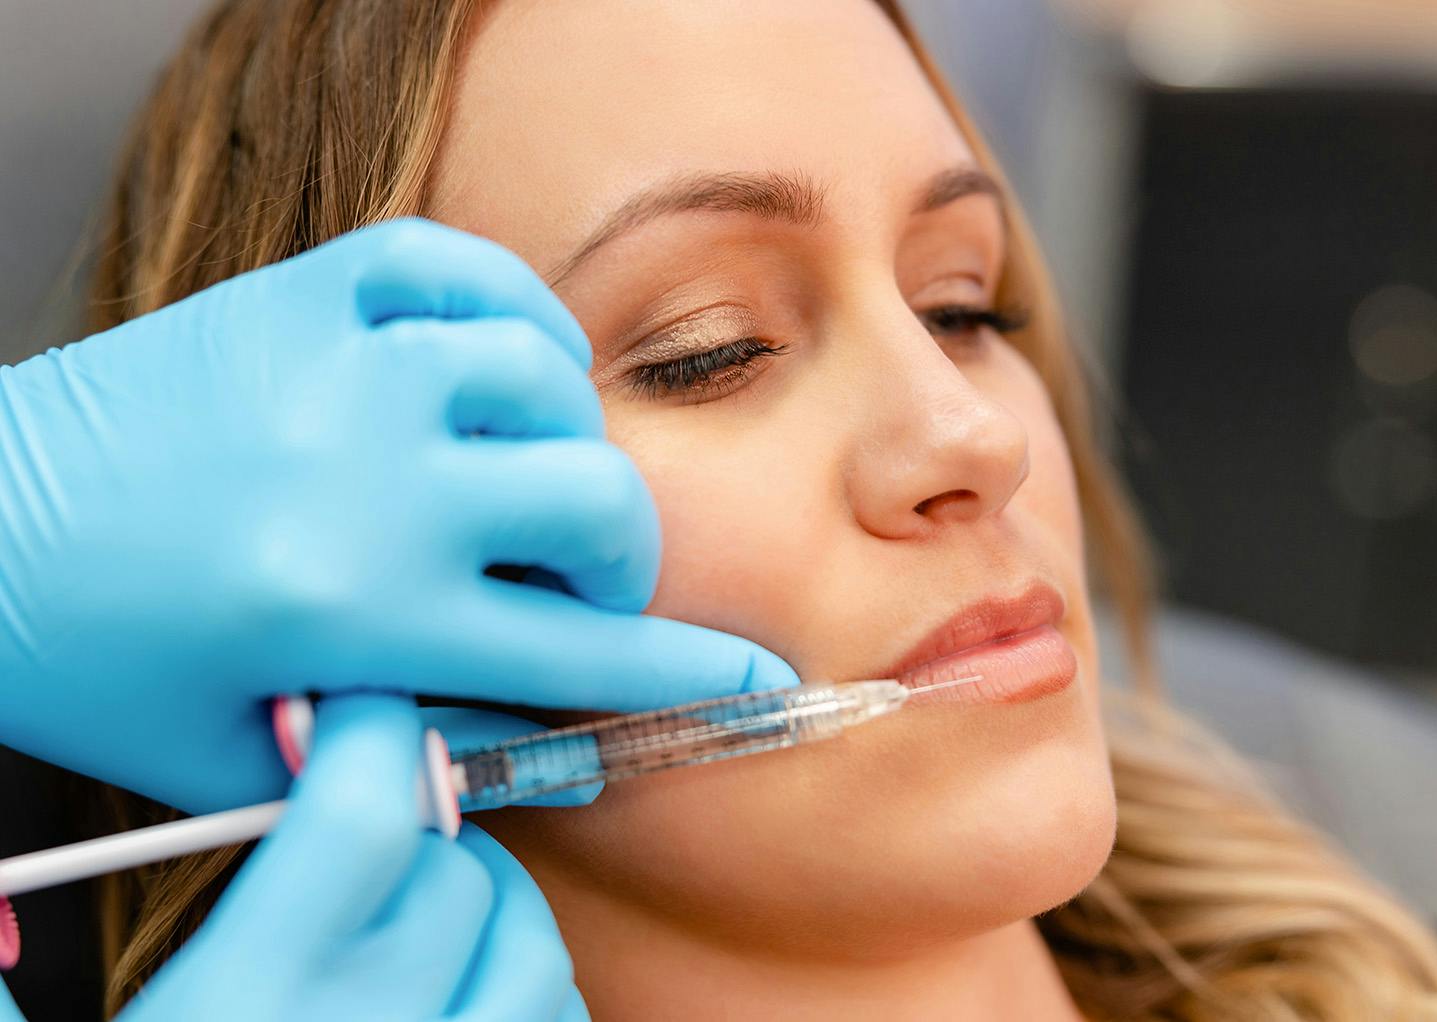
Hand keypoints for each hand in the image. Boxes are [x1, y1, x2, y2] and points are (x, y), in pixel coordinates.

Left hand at [0, 218, 797, 812]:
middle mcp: (367, 483)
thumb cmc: (109, 662)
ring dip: (561, 441)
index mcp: (356, 613)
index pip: (581, 654)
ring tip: (519, 472)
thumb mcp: (261, 755)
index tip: (761, 682)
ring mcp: (342, 370)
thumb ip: (424, 755)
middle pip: (600, 506)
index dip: (691, 678)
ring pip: (547, 382)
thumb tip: (568, 752)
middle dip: (620, 559)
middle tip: (576, 577)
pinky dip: (511, 317)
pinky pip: (466, 270)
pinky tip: (501, 366)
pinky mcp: (307, 293)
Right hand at [114, 695, 584, 1021]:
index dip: (369, 737)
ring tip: (422, 932)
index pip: (362, 813)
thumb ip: (13, 992)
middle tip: (372, 855)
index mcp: (238, 1012)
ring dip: (489, 920)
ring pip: (533, 949)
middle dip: (422, 844)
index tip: (354, 718)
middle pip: (457, 876)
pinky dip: (526, 1003)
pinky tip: (461, 1011)